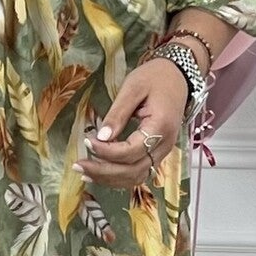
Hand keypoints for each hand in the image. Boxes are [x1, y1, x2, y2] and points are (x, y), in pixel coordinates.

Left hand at [74, 60, 190, 188]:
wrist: (178, 76)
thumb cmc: (155, 78)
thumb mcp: (133, 88)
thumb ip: (118, 113)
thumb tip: (102, 137)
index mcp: (160, 127)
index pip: (131, 151)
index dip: (106, 151)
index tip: (87, 141)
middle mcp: (164, 145)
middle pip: (133, 171)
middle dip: (103, 172)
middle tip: (78, 165)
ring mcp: (163, 152)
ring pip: (136, 177)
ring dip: (109, 179)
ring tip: (84, 172)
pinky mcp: (157, 153)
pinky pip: (139, 172)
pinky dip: (119, 177)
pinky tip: (100, 174)